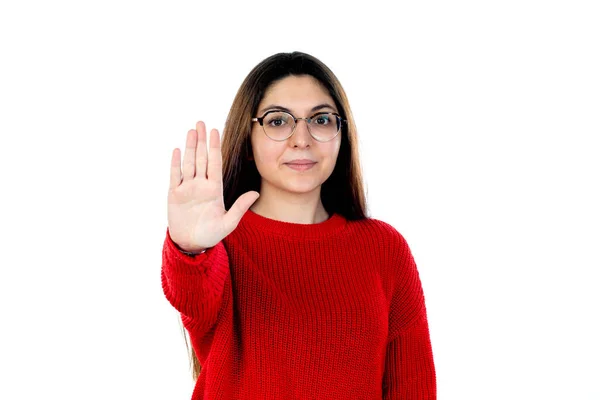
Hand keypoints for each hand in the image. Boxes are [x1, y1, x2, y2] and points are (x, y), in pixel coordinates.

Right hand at [167, 121, 259, 251]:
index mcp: (214, 189)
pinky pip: (175, 175)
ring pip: (188, 163)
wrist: (191, 243)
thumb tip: (255, 193)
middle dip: (201, 140)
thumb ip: (240, 207)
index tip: (216, 131)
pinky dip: (175, 163)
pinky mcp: (174, 194)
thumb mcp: (228, 222)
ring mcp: (187, 188)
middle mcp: (201, 185)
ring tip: (191, 131)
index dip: (214, 147)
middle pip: (201, 158)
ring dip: (189, 147)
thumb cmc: (211, 234)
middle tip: (201, 122)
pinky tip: (177, 150)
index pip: (214, 163)